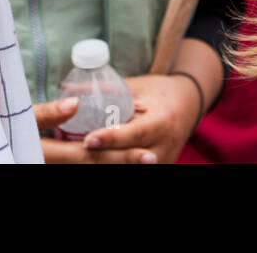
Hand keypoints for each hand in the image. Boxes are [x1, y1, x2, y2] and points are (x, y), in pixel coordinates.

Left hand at [72, 73, 200, 163]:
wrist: (189, 105)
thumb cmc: (159, 93)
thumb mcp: (136, 87)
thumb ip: (105, 90)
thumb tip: (67, 88)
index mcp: (161, 120)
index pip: (135, 133)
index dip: (112, 138)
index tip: (89, 139)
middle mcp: (165, 145)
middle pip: (132, 157)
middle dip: (104, 157)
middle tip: (79, 152)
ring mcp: (164, 160)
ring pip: (134, 167)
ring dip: (110, 163)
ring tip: (86, 158)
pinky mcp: (161, 167)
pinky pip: (137, 169)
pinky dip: (119, 165)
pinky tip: (99, 161)